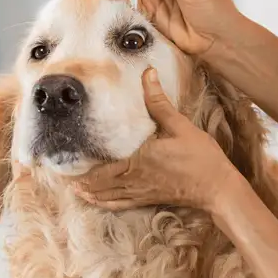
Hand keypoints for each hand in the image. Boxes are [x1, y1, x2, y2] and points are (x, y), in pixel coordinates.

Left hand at [72, 67, 243, 211]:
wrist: (217, 187)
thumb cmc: (200, 157)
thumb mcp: (180, 126)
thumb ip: (159, 102)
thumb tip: (147, 74)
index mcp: (137, 161)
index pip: (100, 168)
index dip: (80, 167)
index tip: (63, 159)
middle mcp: (133, 179)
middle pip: (97, 183)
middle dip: (78, 179)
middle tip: (60, 171)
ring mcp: (140, 192)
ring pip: (105, 196)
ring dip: (87, 192)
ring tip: (71, 186)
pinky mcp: (147, 199)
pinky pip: (119, 204)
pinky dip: (103, 202)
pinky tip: (94, 200)